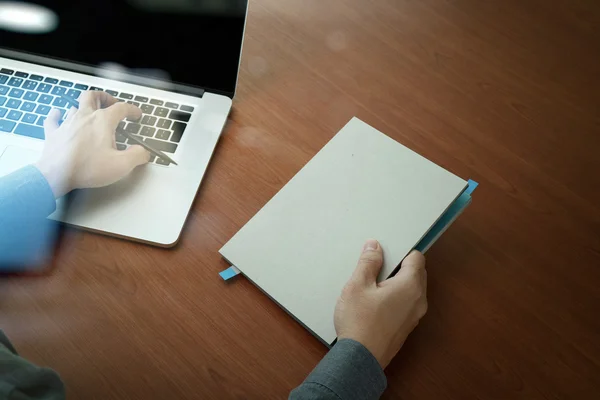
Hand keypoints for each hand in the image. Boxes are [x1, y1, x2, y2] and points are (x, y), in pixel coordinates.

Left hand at [35, 91, 149, 197]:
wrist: (56, 175)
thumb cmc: (88, 168)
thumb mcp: (121, 165)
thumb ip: (137, 156)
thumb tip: (143, 152)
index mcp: (102, 121)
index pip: (121, 108)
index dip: (132, 110)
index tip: (136, 115)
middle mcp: (84, 117)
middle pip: (93, 96)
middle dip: (103, 97)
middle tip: (110, 104)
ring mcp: (66, 123)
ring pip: (75, 106)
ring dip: (84, 108)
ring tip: (90, 115)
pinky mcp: (53, 133)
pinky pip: (53, 118)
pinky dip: (57, 114)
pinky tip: (58, 114)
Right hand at [334, 239, 426, 368]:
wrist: (359, 360)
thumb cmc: (359, 322)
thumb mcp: (358, 285)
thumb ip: (368, 262)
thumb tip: (374, 246)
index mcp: (411, 286)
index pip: (416, 257)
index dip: (401, 250)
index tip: (385, 251)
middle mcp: (419, 301)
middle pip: (415, 273)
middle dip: (398, 265)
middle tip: (375, 267)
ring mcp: (414, 316)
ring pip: (411, 289)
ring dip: (396, 282)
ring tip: (372, 285)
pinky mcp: (406, 327)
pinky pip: (406, 304)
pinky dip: (395, 297)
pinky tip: (375, 302)